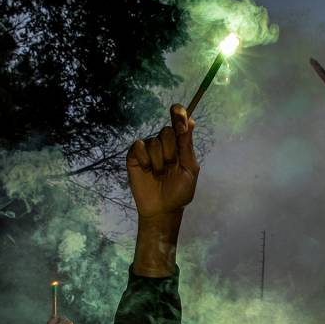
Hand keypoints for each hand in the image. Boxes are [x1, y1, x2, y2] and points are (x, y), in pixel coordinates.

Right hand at [127, 104, 198, 219]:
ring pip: (153, 142)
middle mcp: (164, 143)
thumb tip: (190, 121)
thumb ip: (187, 147)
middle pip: (166, 131)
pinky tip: (147, 171)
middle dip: (170, 152)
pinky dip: (145, 160)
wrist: (163, 209)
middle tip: (171, 167)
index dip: (179, 114)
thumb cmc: (179, 191)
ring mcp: (148, 149)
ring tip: (159, 175)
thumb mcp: (189, 170)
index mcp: (180, 144)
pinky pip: (138, 146)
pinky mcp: (134, 156)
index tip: (179, 119)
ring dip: (159, 162)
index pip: (179, 120)